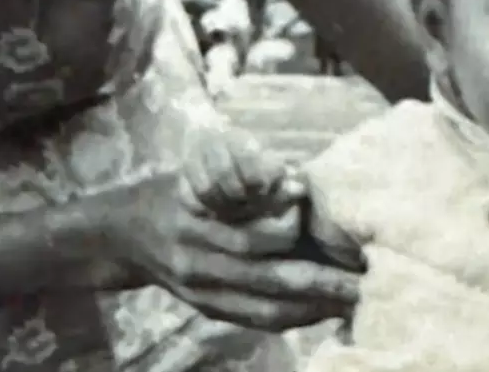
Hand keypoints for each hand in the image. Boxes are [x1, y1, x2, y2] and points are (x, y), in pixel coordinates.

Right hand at [98, 132, 358, 329]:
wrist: (123, 234)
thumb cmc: (177, 188)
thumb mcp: (201, 168)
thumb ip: (244, 172)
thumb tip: (295, 181)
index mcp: (198, 222)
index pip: (258, 239)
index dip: (303, 242)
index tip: (342, 241)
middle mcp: (199, 262)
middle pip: (269, 279)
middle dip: (321, 284)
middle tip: (364, 283)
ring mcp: (202, 292)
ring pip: (264, 309)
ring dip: (313, 309)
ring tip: (354, 304)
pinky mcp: (206, 309)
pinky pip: (255, 320)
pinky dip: (292, 319)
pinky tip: (323, 313)